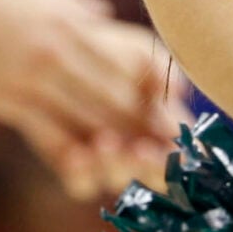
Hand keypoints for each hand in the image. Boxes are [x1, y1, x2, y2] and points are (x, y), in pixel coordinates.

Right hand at [0, 0, 179, 200]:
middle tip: (171, 153)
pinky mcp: (11, 98)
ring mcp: (40, 76)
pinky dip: (71, 153)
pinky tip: (88, 169)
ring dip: (118, 144)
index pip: (133, 61)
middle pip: (120, 95)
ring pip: (91, 117)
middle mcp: (67, 51)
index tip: (173, 113)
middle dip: (147, 127)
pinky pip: (48, 133)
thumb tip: (103, 11)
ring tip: (141, 166)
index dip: (157, 92)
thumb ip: (76, 4)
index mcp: (79, 26)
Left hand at [47, 24, 190, 202]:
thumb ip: (161, 73)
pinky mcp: (73, 164)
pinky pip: (81, 184)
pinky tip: (78, 154)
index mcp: (164, 123)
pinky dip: (82, 174)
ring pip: (118, 179)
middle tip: (141, 150)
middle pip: (155, 176)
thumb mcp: (137, 52)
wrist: (49, 50)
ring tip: (105, 142)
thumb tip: (177, 101)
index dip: (181, 157)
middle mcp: (139, 146)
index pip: (183, 153)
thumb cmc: (105, 47)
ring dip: (117, 165)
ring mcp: (107, 158)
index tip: (173, 147)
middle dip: (151, 166)